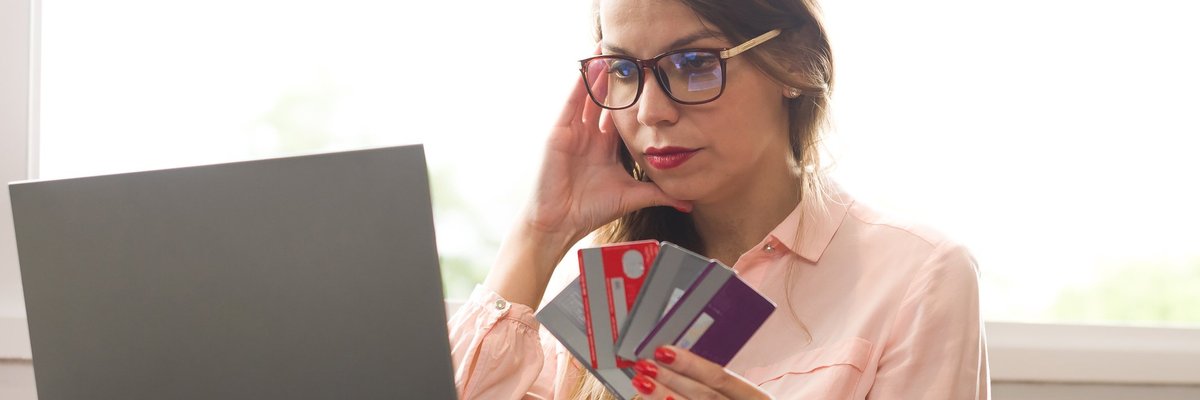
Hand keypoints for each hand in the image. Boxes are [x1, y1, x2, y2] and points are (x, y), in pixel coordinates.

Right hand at [522, 54, 691, 243]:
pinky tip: (591, 66)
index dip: (635, 97)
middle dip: (617, 78)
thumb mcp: (632, 196)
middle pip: (605, 100)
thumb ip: (659, 193)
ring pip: (589, 96)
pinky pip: (572, 102)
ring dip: (599, 73)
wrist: (560, 224)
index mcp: (605, 148)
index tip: (650, 77)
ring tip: (612, 50)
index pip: (622, 115)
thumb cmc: (589, 211)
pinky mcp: (559, 132)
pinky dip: (581, 84)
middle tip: (633, 53)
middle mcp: (590, 136)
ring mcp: (573, 132)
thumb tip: (688, 202)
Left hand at [631, 346, 771, 399]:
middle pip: (706, 396)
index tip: (664, 352)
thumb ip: (711, 386)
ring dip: (664, 397)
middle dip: (673, 379)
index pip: (722, 378)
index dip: (692, 364)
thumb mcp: (736, 396)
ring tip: (642, 383)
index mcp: (757, 398)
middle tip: (645, 366)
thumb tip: (672, 363)